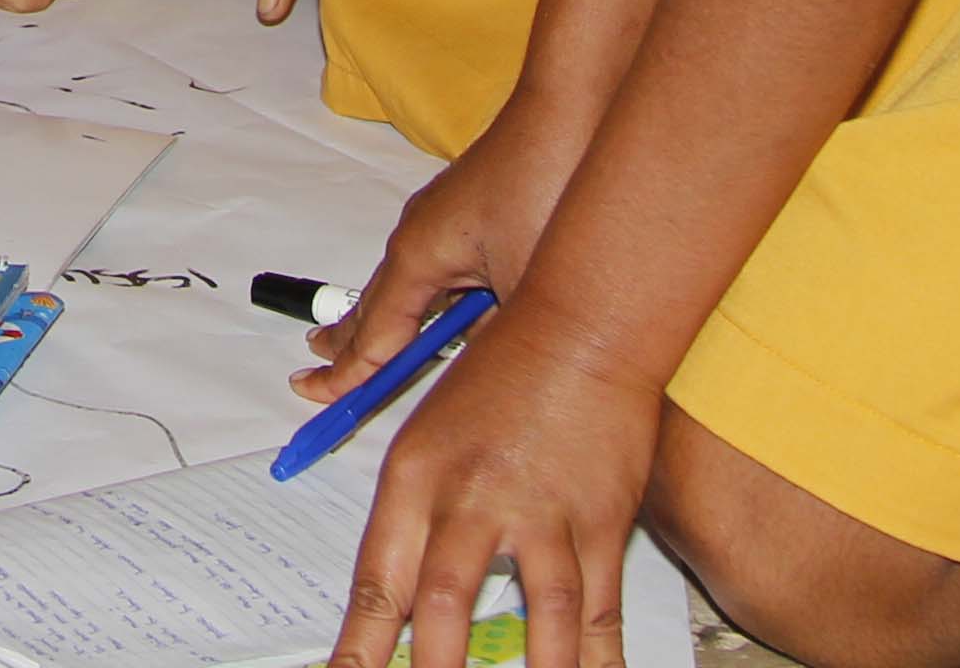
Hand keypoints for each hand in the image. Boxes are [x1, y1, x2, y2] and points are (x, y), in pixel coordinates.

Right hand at [322, 95, 575, 382]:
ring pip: (405, 284)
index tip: (309, 394)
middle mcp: (420, 235)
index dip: (346, 375)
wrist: (573, 106)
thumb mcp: (523, 284)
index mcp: (420, 256)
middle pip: (374, 303)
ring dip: (384, 319)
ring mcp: (444, 218)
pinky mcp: (472, 210)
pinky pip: (435, 268)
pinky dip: (422, 298)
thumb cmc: (545, 186)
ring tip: (356, 345)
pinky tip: (439, 311)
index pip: (374, 334)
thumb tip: (488, 365)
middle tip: (316, 370)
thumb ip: (498, 334)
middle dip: (347, 342)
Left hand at [329, 296, 655, 667]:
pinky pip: (600, 610)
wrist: (585, 324)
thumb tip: (391, 584)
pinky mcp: (600, 522)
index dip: (359, 648)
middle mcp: (472, 497)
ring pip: (539, 619)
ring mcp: (542, 513)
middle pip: (444, 605)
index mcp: (415, 476)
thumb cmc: (502, 370)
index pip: (378, 581)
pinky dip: (597, 659)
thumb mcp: (429, 425)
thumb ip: (411, 507)